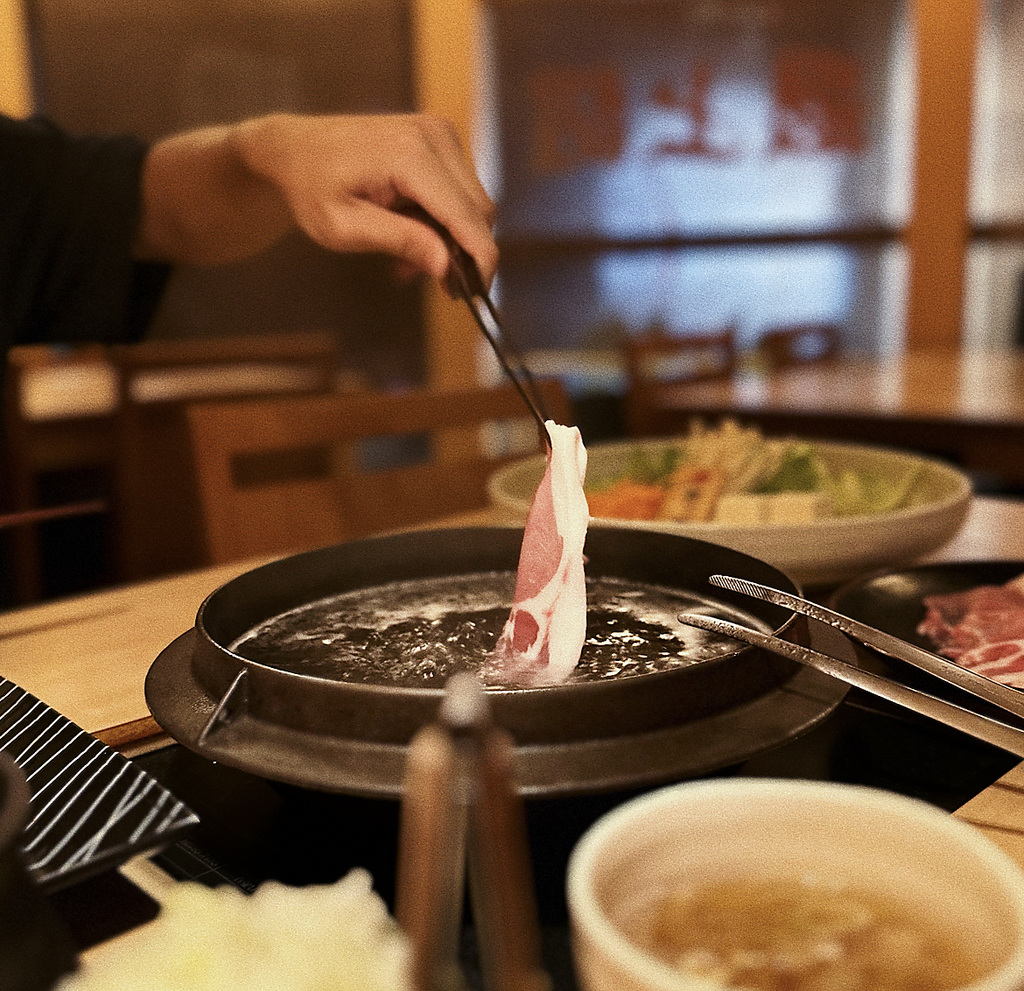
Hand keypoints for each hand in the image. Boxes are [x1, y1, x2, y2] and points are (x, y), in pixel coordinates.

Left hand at [138, 112, 497, 287]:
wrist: (294, 150)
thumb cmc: (311, 189)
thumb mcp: (345, 228)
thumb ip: (401, 242)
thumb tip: (449, 265)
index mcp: (410, 156)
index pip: (470, 218)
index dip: (482, 261)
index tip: (479, 297)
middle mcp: (434, 136)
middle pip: (480, 212)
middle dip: (463, 253)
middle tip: (429, 282)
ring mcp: (439, 133)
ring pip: (474, 205)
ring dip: (452, 238)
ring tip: (407, 258)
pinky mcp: (440, 138)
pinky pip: (461, 191)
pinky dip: (445, 220)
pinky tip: (413, 232)